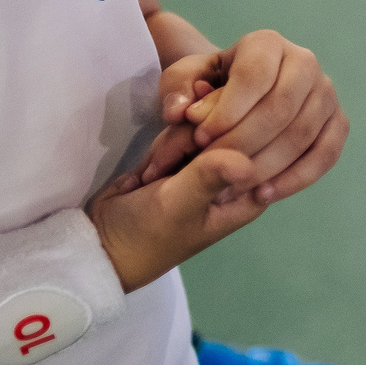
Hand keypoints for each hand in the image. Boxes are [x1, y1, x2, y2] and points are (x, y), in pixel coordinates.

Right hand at [88, 141, 262, 292]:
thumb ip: (209, 177)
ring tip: (152, 177)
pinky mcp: (183, 157)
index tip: (201, 143)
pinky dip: (162, 147)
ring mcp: (208, 165)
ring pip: (204, 125)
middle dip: (194, 139)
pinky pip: (181, 132)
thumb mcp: (178, 206)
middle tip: (165, 167)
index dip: (235, 133)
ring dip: (171, 146)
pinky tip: (146, 172)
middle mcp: (233, 177)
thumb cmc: (147, 233)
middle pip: (233, 128)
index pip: (264, 146)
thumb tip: (247, 161)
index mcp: (247, 195)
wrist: (101, 240)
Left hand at [151, 30, 347, 208]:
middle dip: (244, 142)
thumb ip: (175, 93)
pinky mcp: (337, 122)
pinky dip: (297, 178)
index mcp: (267, 44)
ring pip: (304, 132)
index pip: (254, 75)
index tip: (200, 139)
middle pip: (282, 105)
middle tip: (214, 167)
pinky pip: (327, 153)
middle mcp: (305, 61)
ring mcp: (326, 92)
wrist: (237, 102)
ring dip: (266, 165)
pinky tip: (263, 194)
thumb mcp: (180, 84)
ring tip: (230, 188)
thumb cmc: (205, 90)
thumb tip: (182, 112)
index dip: (227, 110)